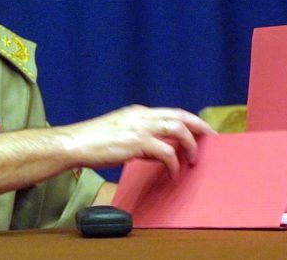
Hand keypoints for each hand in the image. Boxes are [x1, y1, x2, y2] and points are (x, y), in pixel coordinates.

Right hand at [60, 105, 215, 178]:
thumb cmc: (92, 142)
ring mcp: (140, 127)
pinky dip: (174, 163)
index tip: (201, 129)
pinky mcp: (137, 142)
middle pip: (180, 115)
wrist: (74, 143)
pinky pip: (166, 152)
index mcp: (137, 112)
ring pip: (178, 129)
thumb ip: (141, 140)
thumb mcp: (120, 135)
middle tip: (212, 138)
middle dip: (199, 126)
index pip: (171, 112)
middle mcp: (141, 116)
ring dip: (190, 144)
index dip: (189, 120)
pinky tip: (173, 173)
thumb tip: (160, 153)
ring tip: (194, 159)